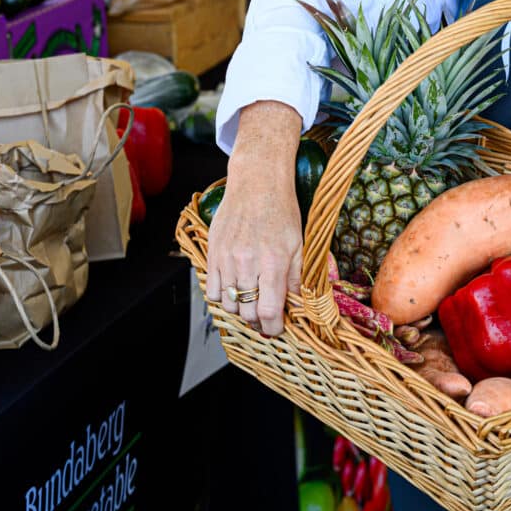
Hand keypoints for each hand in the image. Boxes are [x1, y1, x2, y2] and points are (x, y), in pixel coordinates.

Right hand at [205, 102, 303, 335]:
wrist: (256, 183)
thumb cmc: (281, 211)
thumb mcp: (299, 245)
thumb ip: (296, 278)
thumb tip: (296, 305)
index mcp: (274, 263)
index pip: (268, 311)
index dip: (273, 327)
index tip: (277, 328)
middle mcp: (248, 264)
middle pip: (247, 312)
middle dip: (258, 321)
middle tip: (266, 316)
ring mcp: (227, 259)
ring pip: (228, 304)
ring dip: (241, 308)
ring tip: (251, 299)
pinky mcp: (213, 253)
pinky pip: (212, 289)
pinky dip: (223, 296)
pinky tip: (235, 287)